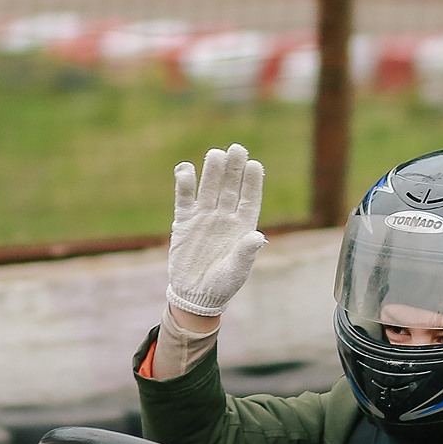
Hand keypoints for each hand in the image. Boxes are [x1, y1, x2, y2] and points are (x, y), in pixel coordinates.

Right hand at [167, 143, 265, 318]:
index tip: (254, 165)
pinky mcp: (184, 221)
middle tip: (237, 148)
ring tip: (215, 154)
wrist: (195, 295)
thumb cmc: (222, 285)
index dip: (252, 182)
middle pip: (230, 187)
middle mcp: (225, 217)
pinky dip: (185, 183)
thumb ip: (245, 253)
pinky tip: (186, 169)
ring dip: (212, 171)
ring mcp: (204, 217)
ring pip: (209, 188)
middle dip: (234, 168)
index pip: (249, 199)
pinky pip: (185, 198)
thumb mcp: (237, 271)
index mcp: (243, 227)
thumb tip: (258, 236)